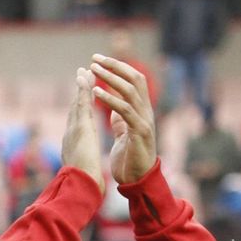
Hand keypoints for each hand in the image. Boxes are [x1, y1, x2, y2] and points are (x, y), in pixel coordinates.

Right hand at [61, 66, 104, 195]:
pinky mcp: (80, 127)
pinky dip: (83, 90)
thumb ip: (84, 164)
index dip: (80, 109)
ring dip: (81, 87)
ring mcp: (73, 129)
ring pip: (77, 104)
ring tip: (83, 71)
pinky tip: (85, 78)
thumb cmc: (84, 183)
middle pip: (75, 109)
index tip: (83, 97)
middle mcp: (70, 134)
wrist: (80, 186)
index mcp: (73, 145)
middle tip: (81, 76)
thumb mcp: (84, 171)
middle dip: (78, 93)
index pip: (77, 123)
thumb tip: (86, 169)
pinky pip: (82, 104)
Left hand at [91, 55, 156, 184]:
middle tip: (95, 59)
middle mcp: (146, 111)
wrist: (138, 181)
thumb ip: (121, 120)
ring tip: (94, 70)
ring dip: (111, 78)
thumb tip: (115, 109)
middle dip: (114, 66)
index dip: (117, 67)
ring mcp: (144, 120)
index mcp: (141, 110)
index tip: (98, 60)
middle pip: (134, 78)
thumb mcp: (124, 134)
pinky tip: (97, 92)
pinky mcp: (140, 132)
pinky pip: (125, 110)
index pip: (133, 80)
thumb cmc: (130, 159)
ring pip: (130, 91)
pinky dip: (110, 99)